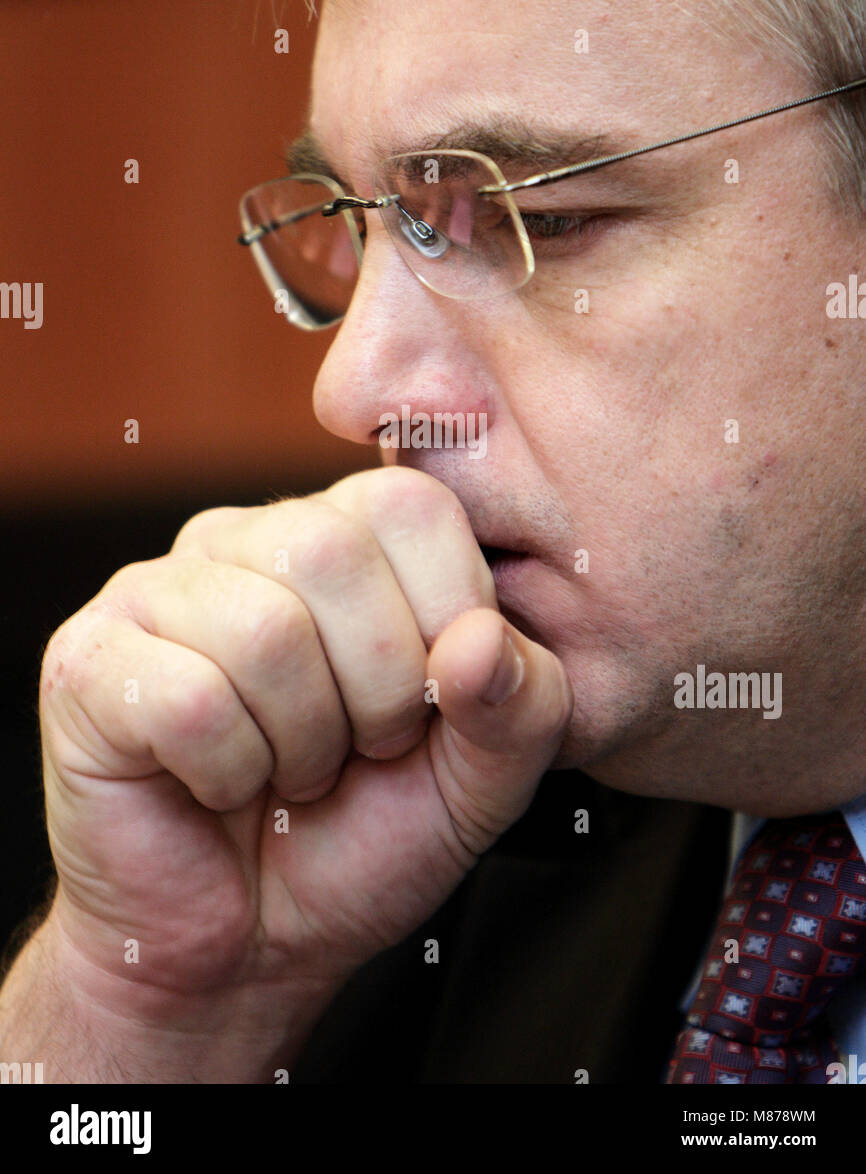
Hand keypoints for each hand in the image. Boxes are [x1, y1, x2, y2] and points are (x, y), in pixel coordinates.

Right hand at [39, 467, 571, 1013]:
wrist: (246, 947)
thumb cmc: (361, 842)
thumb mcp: (480, 784)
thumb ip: (524, 705)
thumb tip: (483, 639)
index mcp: (345, 535)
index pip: (413, 506)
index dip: (446, 618)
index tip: (425, 705)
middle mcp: (246, 540)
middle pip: (333, 554)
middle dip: (376, 692)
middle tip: (354, 751)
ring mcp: (156, 591)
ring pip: (263, 630)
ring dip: (300, 744)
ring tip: (287, 772)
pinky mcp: (89, 660)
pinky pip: (187, 699)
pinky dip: (228, 775)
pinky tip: (218, 786)